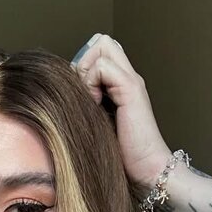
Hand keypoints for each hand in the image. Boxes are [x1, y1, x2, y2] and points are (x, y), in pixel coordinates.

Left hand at [70, 33, 170, 196]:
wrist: (147, 170)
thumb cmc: (122, 155)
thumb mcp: (97, 123)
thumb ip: (87, 104)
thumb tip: (64, 91)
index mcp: (121, 84)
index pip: (101, 50)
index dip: (85, 63)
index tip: (80, 92)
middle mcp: (129, 77)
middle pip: (102, 42)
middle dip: (84, 62)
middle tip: (84, 93)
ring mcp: (131, 81)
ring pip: (102, 47)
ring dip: (87, 71)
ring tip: (90, 100)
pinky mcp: (131, 89)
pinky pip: (102, 66)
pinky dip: (91, 82)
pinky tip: (95, 104)